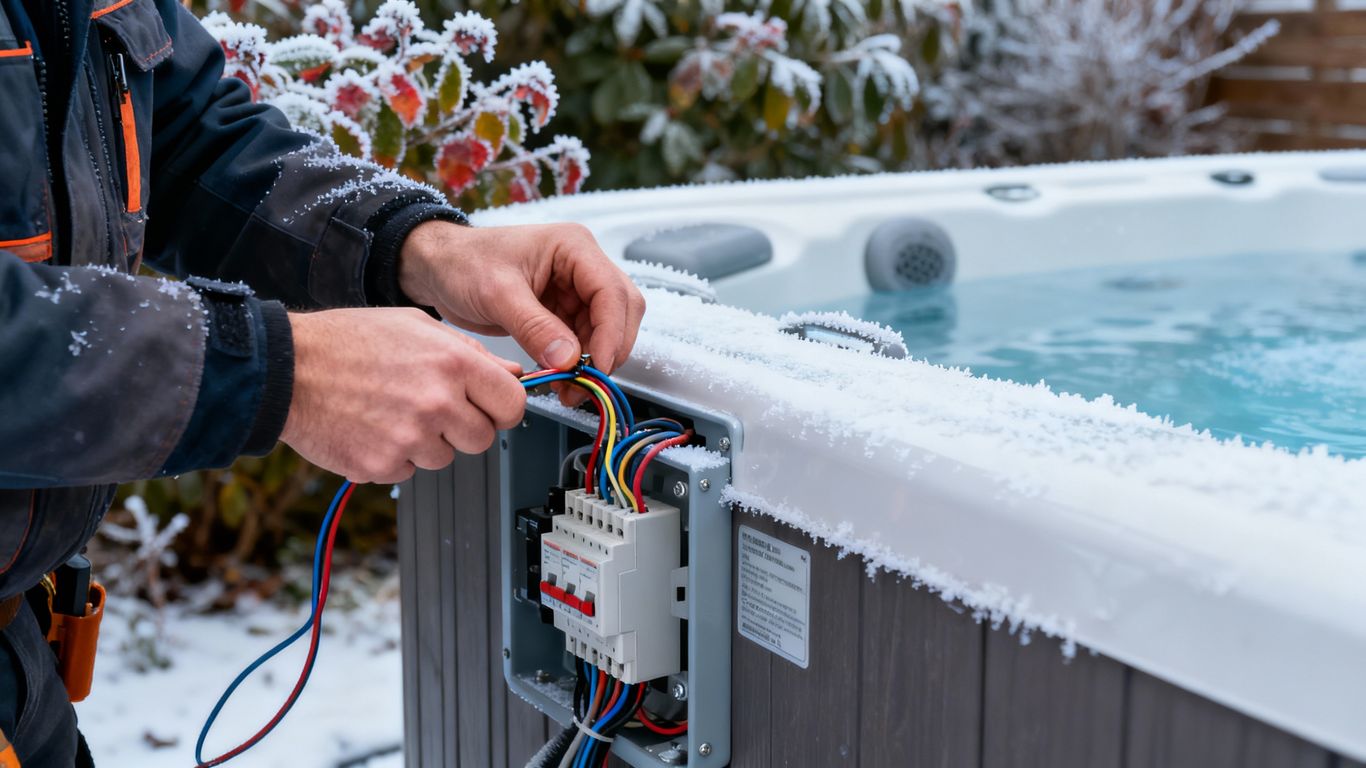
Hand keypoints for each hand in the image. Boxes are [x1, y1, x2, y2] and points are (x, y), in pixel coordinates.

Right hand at [280, 308, 525, 482]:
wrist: (287, 369)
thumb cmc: (348, 341)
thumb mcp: (416, 326)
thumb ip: (470, 352)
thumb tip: (511, 372)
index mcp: (452, 364)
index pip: (513, 405)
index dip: (503, 408)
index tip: (492, 408)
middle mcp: (436, 403)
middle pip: (483, 439)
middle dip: (463, 428)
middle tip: (431, 408)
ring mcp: (409, 438)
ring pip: (445, 458)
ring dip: (426, 442)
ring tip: (393, 411)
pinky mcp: (382, 465)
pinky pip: (408, 471)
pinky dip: (394, 456)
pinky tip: (373, 427)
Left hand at [398, 221, 645, 373]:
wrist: (437, 269)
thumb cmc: (462, 263)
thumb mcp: (497, 293)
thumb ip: (535, 327)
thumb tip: (569, 359)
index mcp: (573, 247)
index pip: (612, 292)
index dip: (612, 333)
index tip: (598, 367)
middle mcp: (582, 265)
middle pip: (621, 311)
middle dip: (608, 350)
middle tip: (586, 383)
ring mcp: (575, 289)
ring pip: (607, 330)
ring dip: (594, 361)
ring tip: (569, 388)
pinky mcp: (563, 311)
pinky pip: (585, 340)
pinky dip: (579, 362)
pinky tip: (562, 379)